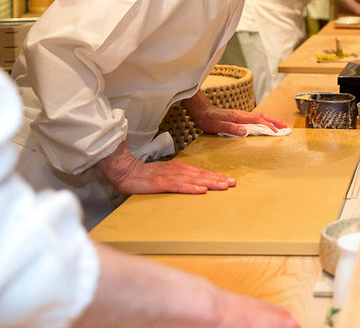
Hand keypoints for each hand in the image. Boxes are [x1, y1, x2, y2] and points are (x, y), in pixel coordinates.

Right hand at [96, 141, 236, 195]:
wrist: (126, 172)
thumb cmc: (147, 175)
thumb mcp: (167, 175)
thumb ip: (181, 178)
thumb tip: (197, 184)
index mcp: (180, 168)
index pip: (202, 173)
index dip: (216, 176)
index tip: (230, 181)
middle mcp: (178, 170)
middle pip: (201, 175)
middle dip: (218, 179)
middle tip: (233, 183)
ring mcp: (169, 176)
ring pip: (193, 180)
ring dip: (209, 183)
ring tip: (223, 186)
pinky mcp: (160, 183)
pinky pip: (178, 186)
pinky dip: (191, 188)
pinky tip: (201, 190)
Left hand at [182, 90, 287, 136]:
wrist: (201, 111)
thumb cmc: (207, 119)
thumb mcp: (217, 126)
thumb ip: (231, 128)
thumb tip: (245, 131)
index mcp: (239, 116)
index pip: (258, 120)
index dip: (269, 126)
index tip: (277, 132)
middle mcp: (242, 115)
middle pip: (263, 117)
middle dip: (276, 122)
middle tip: (286, 128)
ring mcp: (241, 116)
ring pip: (260, 117)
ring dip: (271, 121)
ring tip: (280, 127)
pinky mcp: (239, 118)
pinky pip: (255, 119)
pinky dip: (264, 122)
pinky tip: (265, 126)